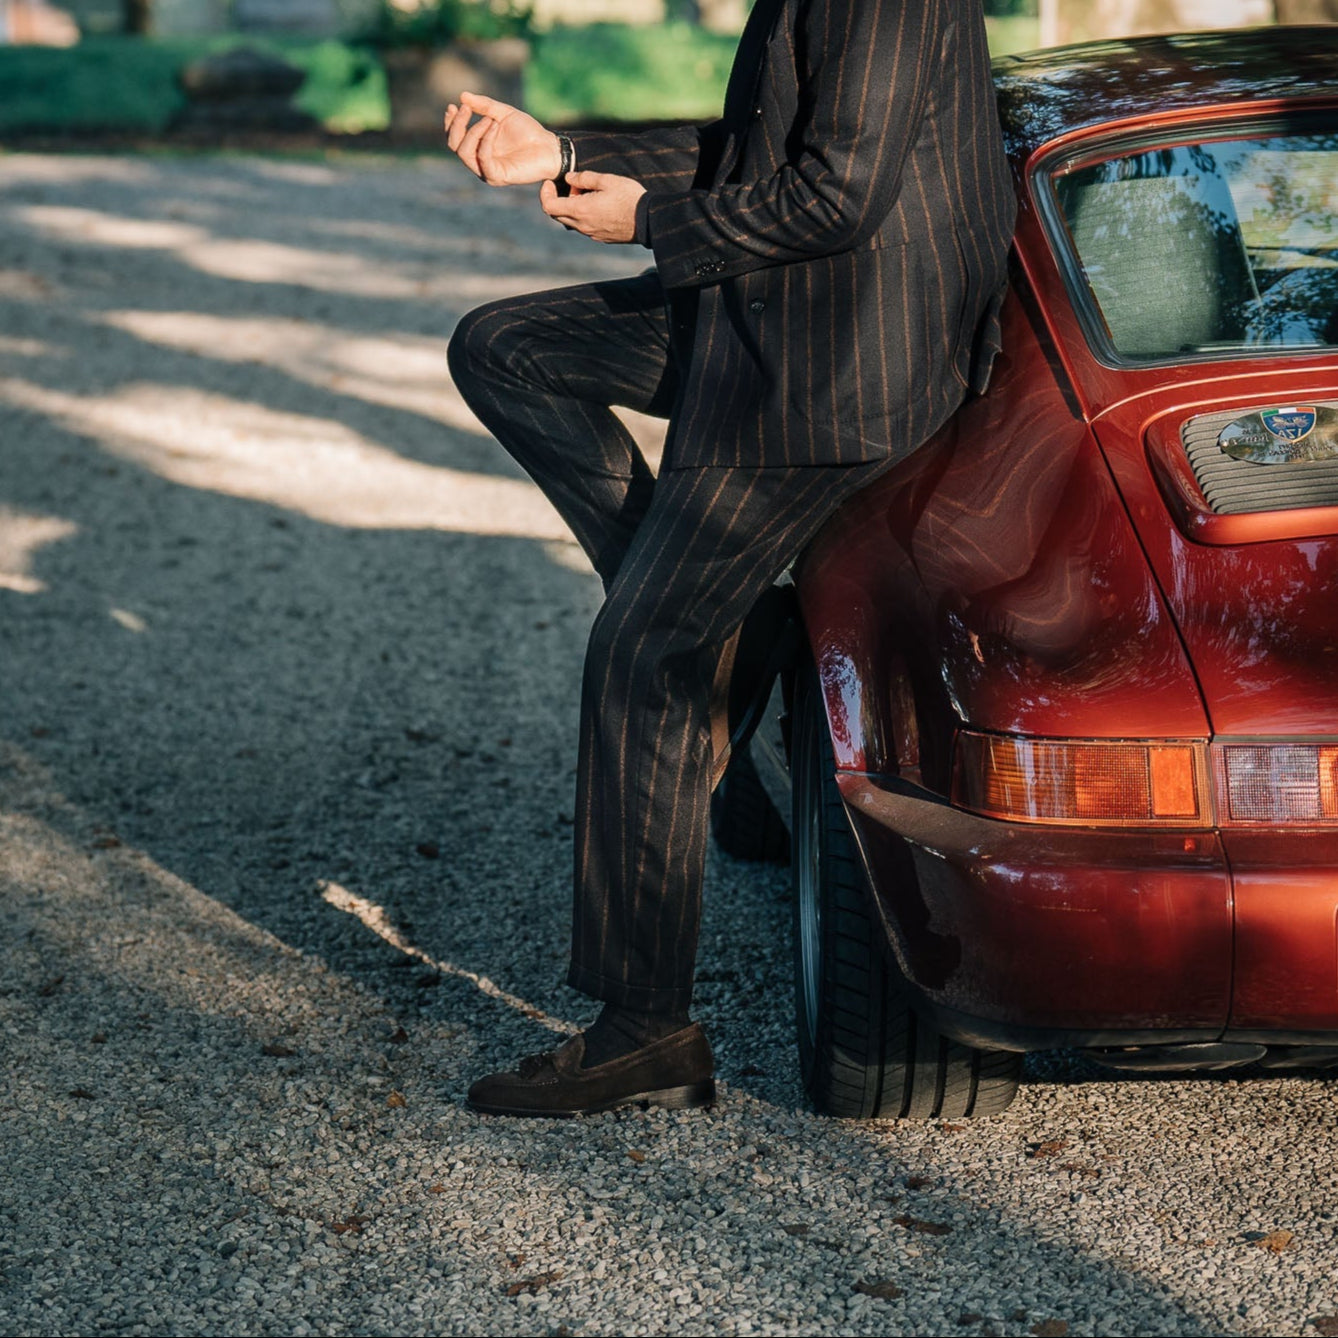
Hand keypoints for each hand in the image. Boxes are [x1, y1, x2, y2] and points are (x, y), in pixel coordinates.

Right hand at [444, 92, 560, 185]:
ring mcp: (486, 170)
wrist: (549, 147)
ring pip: (464, 152)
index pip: (455, 138)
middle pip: (455, 145)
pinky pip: (482, 159)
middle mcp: (479, 160)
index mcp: (479, 146)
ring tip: (489, 119)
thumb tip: (463, 96)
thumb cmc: (528, 132)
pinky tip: (494, 126)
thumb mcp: (503, 113)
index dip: (451, 122)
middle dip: (458, 125)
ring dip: (473, 131)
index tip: (453, 106)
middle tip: (466, 108)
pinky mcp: (496, 177)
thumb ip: (484, 106)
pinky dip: (485, 141)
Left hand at [539, 171, 646, 244]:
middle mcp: (582, 226)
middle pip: (557, 215)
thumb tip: (569, 178)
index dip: (545, 193)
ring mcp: (591, 234)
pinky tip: (598, 205)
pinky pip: (583, 226)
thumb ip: (584, 178)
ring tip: (590, 194)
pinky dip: (582, 214)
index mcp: (580, 210)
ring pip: (570, 221)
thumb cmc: (629, 198)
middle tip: (575, 186)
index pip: (549, 206)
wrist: (649, 221)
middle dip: (559, 198)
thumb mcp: (607, 180)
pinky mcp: (600, 237)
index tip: (550, 183)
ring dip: (572, 206)